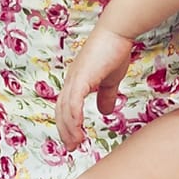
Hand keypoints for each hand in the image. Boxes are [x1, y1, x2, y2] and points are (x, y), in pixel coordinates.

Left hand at [55, 28, 134, 150]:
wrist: (117, 31)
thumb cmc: (115, 49)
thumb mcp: (110, 79)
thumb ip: (106, 95)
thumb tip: (105, 111)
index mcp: (76, 80)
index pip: (66, 107)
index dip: (68, 124)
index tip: (74, 139)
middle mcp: (71, 80)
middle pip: (61, 111)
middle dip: (65, 131)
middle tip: (72, 147)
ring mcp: (74, 78)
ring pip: (65, 109)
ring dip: (69, 128)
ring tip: (76, 143)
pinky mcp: (81, 77)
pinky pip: (73, 102)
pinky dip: (74, 117)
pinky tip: (79, 128)